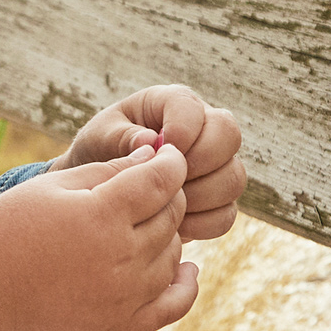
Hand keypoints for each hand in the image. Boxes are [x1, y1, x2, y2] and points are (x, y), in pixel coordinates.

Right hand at [0, 144, 197, 330]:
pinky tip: (188, 268)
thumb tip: (158, 155)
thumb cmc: (13, 224)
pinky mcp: (120, 323)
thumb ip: (111, 169)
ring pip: (175, 253)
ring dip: (167, 234)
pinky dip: (187, 286)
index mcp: (101, 215)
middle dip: (167, 195)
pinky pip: (174, 305)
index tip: (168, 155)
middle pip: (172, 216)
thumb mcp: (57, 184)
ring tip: (140, 223)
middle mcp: (120, 258)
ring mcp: (123, 295)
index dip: (172, 162)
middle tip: (147, 187)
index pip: (162, 181)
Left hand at [52, 84, 244, 242]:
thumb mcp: (98, 139)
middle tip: (163, 181)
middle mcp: (204, 129)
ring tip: (161, 204)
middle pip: (229, 137)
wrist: (98, 192)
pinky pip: (225, 215)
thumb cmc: (98, 154)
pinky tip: (170, 226)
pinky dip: (200, 225)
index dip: (181, 131)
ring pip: (233, 179)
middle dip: (197, 163)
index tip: (153, 151)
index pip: (196, 108)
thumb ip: (119, 137)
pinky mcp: (217, 201)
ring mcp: (216, 166)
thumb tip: (149, 140)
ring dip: (198, 197)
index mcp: (172, 104)